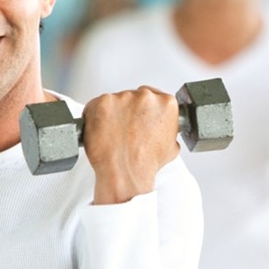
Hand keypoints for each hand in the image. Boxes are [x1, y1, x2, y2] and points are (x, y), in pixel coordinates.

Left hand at [82, 87, 179, 203]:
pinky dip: (96, 115)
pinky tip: (101, 130)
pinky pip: (97, 105)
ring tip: (113, 133)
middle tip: (126, 128)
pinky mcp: (102, 102)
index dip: (146, 108)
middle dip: (130, 110)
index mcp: (166, 104)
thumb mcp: (171, 146)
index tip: (140, 116)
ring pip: (116, 101)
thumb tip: (163, 128)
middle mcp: (146, 96)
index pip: (155, 96)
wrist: (125, 171)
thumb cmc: (146, 162)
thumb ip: (169, 129)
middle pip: (135, 96)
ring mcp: (123, 97)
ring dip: (113, 113)